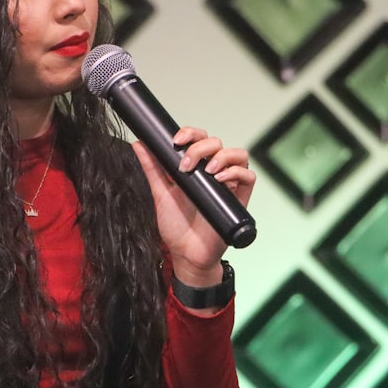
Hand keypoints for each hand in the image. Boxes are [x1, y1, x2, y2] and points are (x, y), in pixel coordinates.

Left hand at [132, 127, 255, 285]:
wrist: (186, 254)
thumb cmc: (175, 226)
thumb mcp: (160, 193)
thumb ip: (152, 168)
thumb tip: (140, 144)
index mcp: (195, 168)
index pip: (199, 139)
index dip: (191, 133)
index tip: (176, 141)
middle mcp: (213, 173)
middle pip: (216, 143)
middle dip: (200, 147)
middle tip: (186, 166)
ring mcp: (228, 184)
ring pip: (238, 154)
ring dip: (222, 156)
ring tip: (207, 170)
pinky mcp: (239, 199)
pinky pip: (248, 176)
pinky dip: (236, 173)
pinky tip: (220, 180)